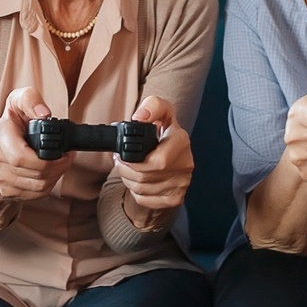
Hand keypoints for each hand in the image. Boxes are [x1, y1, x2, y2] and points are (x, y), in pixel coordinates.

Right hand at [0, 87, 71, 202]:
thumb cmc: (13, 123)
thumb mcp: (18, 102)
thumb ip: (30, 99)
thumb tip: (43, 114)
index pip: (21, 156)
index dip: (46, 157)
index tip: (62, 150)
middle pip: (35, 172)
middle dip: (58, 165)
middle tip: (67, 156)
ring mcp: (0, 177)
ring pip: (37, 184)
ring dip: (57, 174)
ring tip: (62, 162)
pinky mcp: (8, 191)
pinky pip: (36, 193)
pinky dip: (49, 183)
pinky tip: (52, 171)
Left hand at [115, 96, 193, 219]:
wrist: (173, 149)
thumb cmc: (163, 129)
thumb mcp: (160, 109)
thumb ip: (151, 106)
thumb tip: (140, 117)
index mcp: (182, 141)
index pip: (158, 161)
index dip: (135, 162)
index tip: (123, 155)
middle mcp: (186, 164)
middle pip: (145, 177)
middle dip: (125, 170)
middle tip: (119, 161)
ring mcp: (182, 183)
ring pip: (143, 190)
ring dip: (128, 180)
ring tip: (127, 168)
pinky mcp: (176, 197)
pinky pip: (146, 200)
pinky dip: (136, 192)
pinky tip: (138, 179)